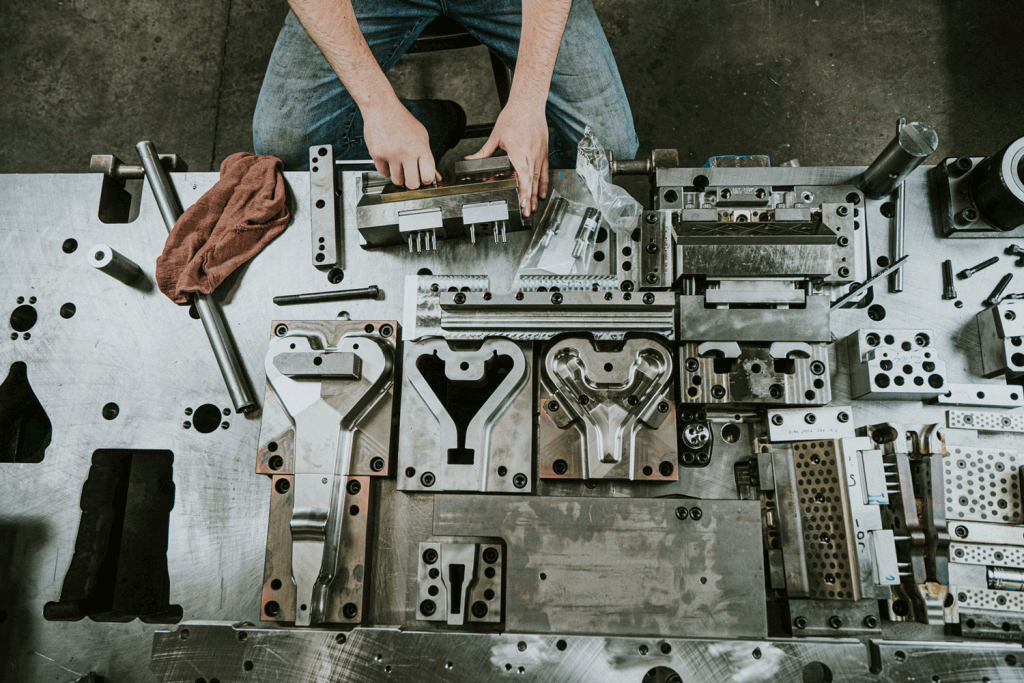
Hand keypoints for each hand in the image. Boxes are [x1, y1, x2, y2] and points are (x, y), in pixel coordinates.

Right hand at [362, 100, 440, 189]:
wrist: (382, 108)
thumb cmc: (403, 122)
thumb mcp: (422, 137)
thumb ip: (428, 158)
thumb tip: (436, 178)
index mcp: (421, 148)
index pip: (427, 176)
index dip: (426, 181)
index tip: (423, 178)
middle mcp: (407, 152)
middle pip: (412, 184)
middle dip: (412, 183)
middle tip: (410, 176)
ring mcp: (391, 154)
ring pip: (397, 181)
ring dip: (399, 177)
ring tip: (399, 165)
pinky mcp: (377, 155)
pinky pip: (384, 174)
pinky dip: (387, 170)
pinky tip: (389, 159)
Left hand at [466, 98, 547, 217]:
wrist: (529, 104)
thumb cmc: (514, 116)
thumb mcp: (496, 136)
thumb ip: (484, 152)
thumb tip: (470, 159)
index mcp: (518, 152)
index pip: (523, 177)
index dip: (523, 192)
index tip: (522, 203)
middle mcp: (531, 155)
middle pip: (531, 182)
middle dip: (529, 200)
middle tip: (526, 213)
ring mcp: (539, 154)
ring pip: (538, 179)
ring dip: (536, 195)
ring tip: (534, 208)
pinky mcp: (543, 152)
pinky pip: (545, 171)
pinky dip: (543, 183)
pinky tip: (541, 193)